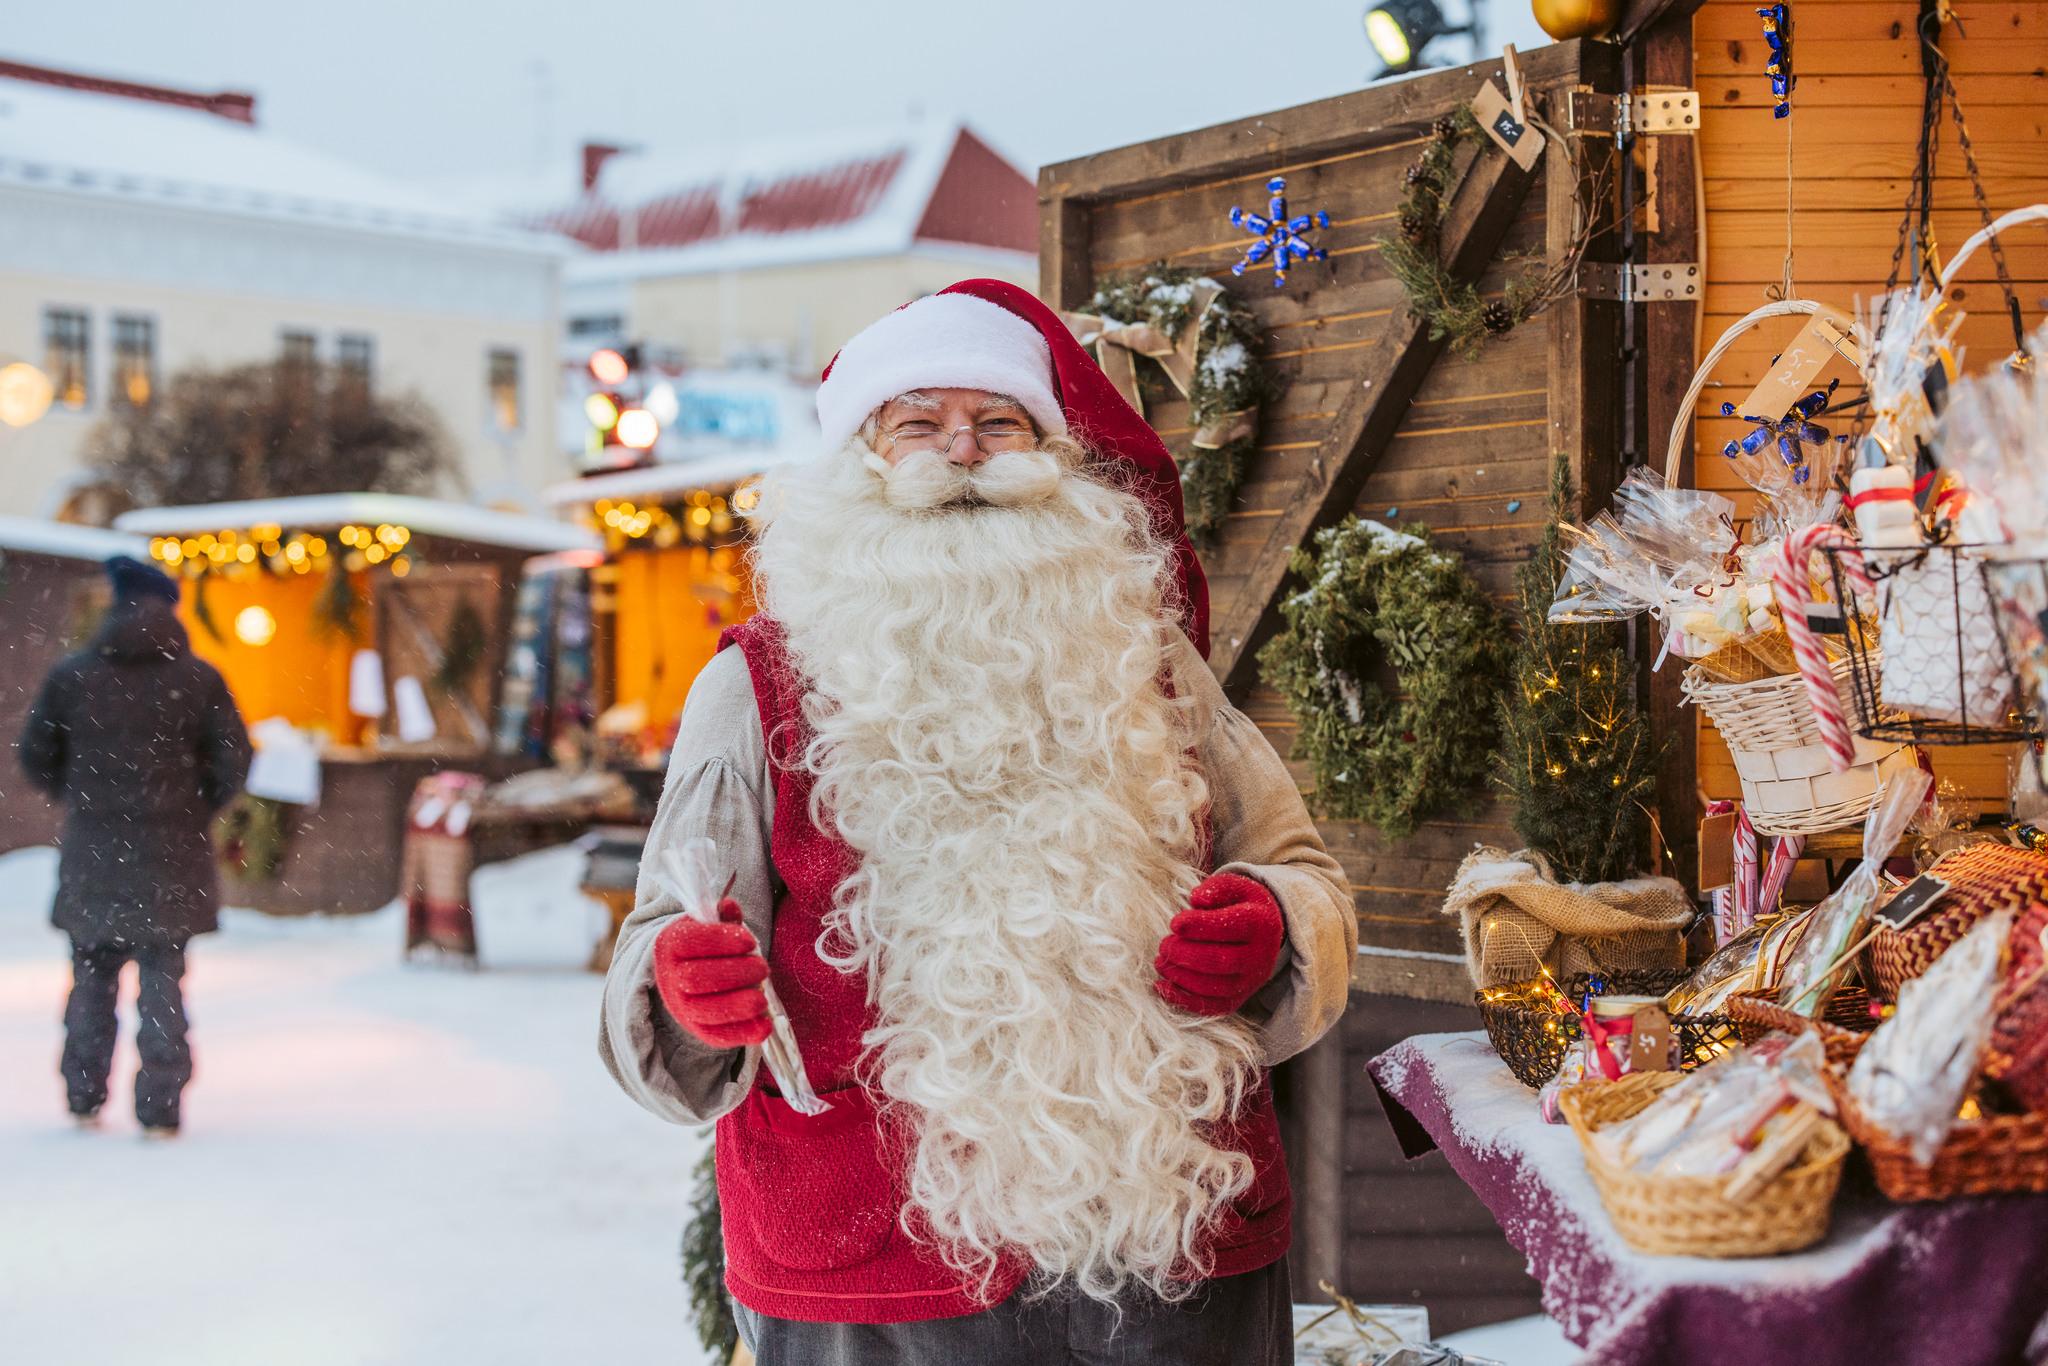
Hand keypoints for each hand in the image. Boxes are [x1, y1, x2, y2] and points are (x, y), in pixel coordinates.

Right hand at [652, 898, 772, 1048]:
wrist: (684, 972)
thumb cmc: (704, 945)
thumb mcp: (710, 925)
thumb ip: (723, 916)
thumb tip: (730, 907)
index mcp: (671, 944)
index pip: (690, 941)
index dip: (721, 941)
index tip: (749, 941)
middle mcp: (670, 977)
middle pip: (696, 978)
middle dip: (735, 974)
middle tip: (763, 968)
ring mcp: (681, 1006)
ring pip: (704, 1010)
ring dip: (738, 1006)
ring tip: (762, 999)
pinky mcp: (695, 1028)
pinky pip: (714, 1036)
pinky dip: (741, 1034)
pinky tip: (764, 1027)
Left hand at [1153, 873, 1286, 1016]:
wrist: (1265, 931)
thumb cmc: (1240, 904)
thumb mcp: (1235, 887)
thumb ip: (1216, 888)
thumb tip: (1196, 899)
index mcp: (1260, 924)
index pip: (1230, 927)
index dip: (1199, 927)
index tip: (1174, 923)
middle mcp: (1260, 956)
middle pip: (1221, 961)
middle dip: (1186, 954)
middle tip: (1164, 945)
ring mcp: (1251, 981)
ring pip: (1216, 987)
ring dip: (1181, 977)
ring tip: (1160, 962)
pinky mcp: (1240, 998)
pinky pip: (1213, 1006)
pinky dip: (1184, 1000)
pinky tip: (1161, 986)